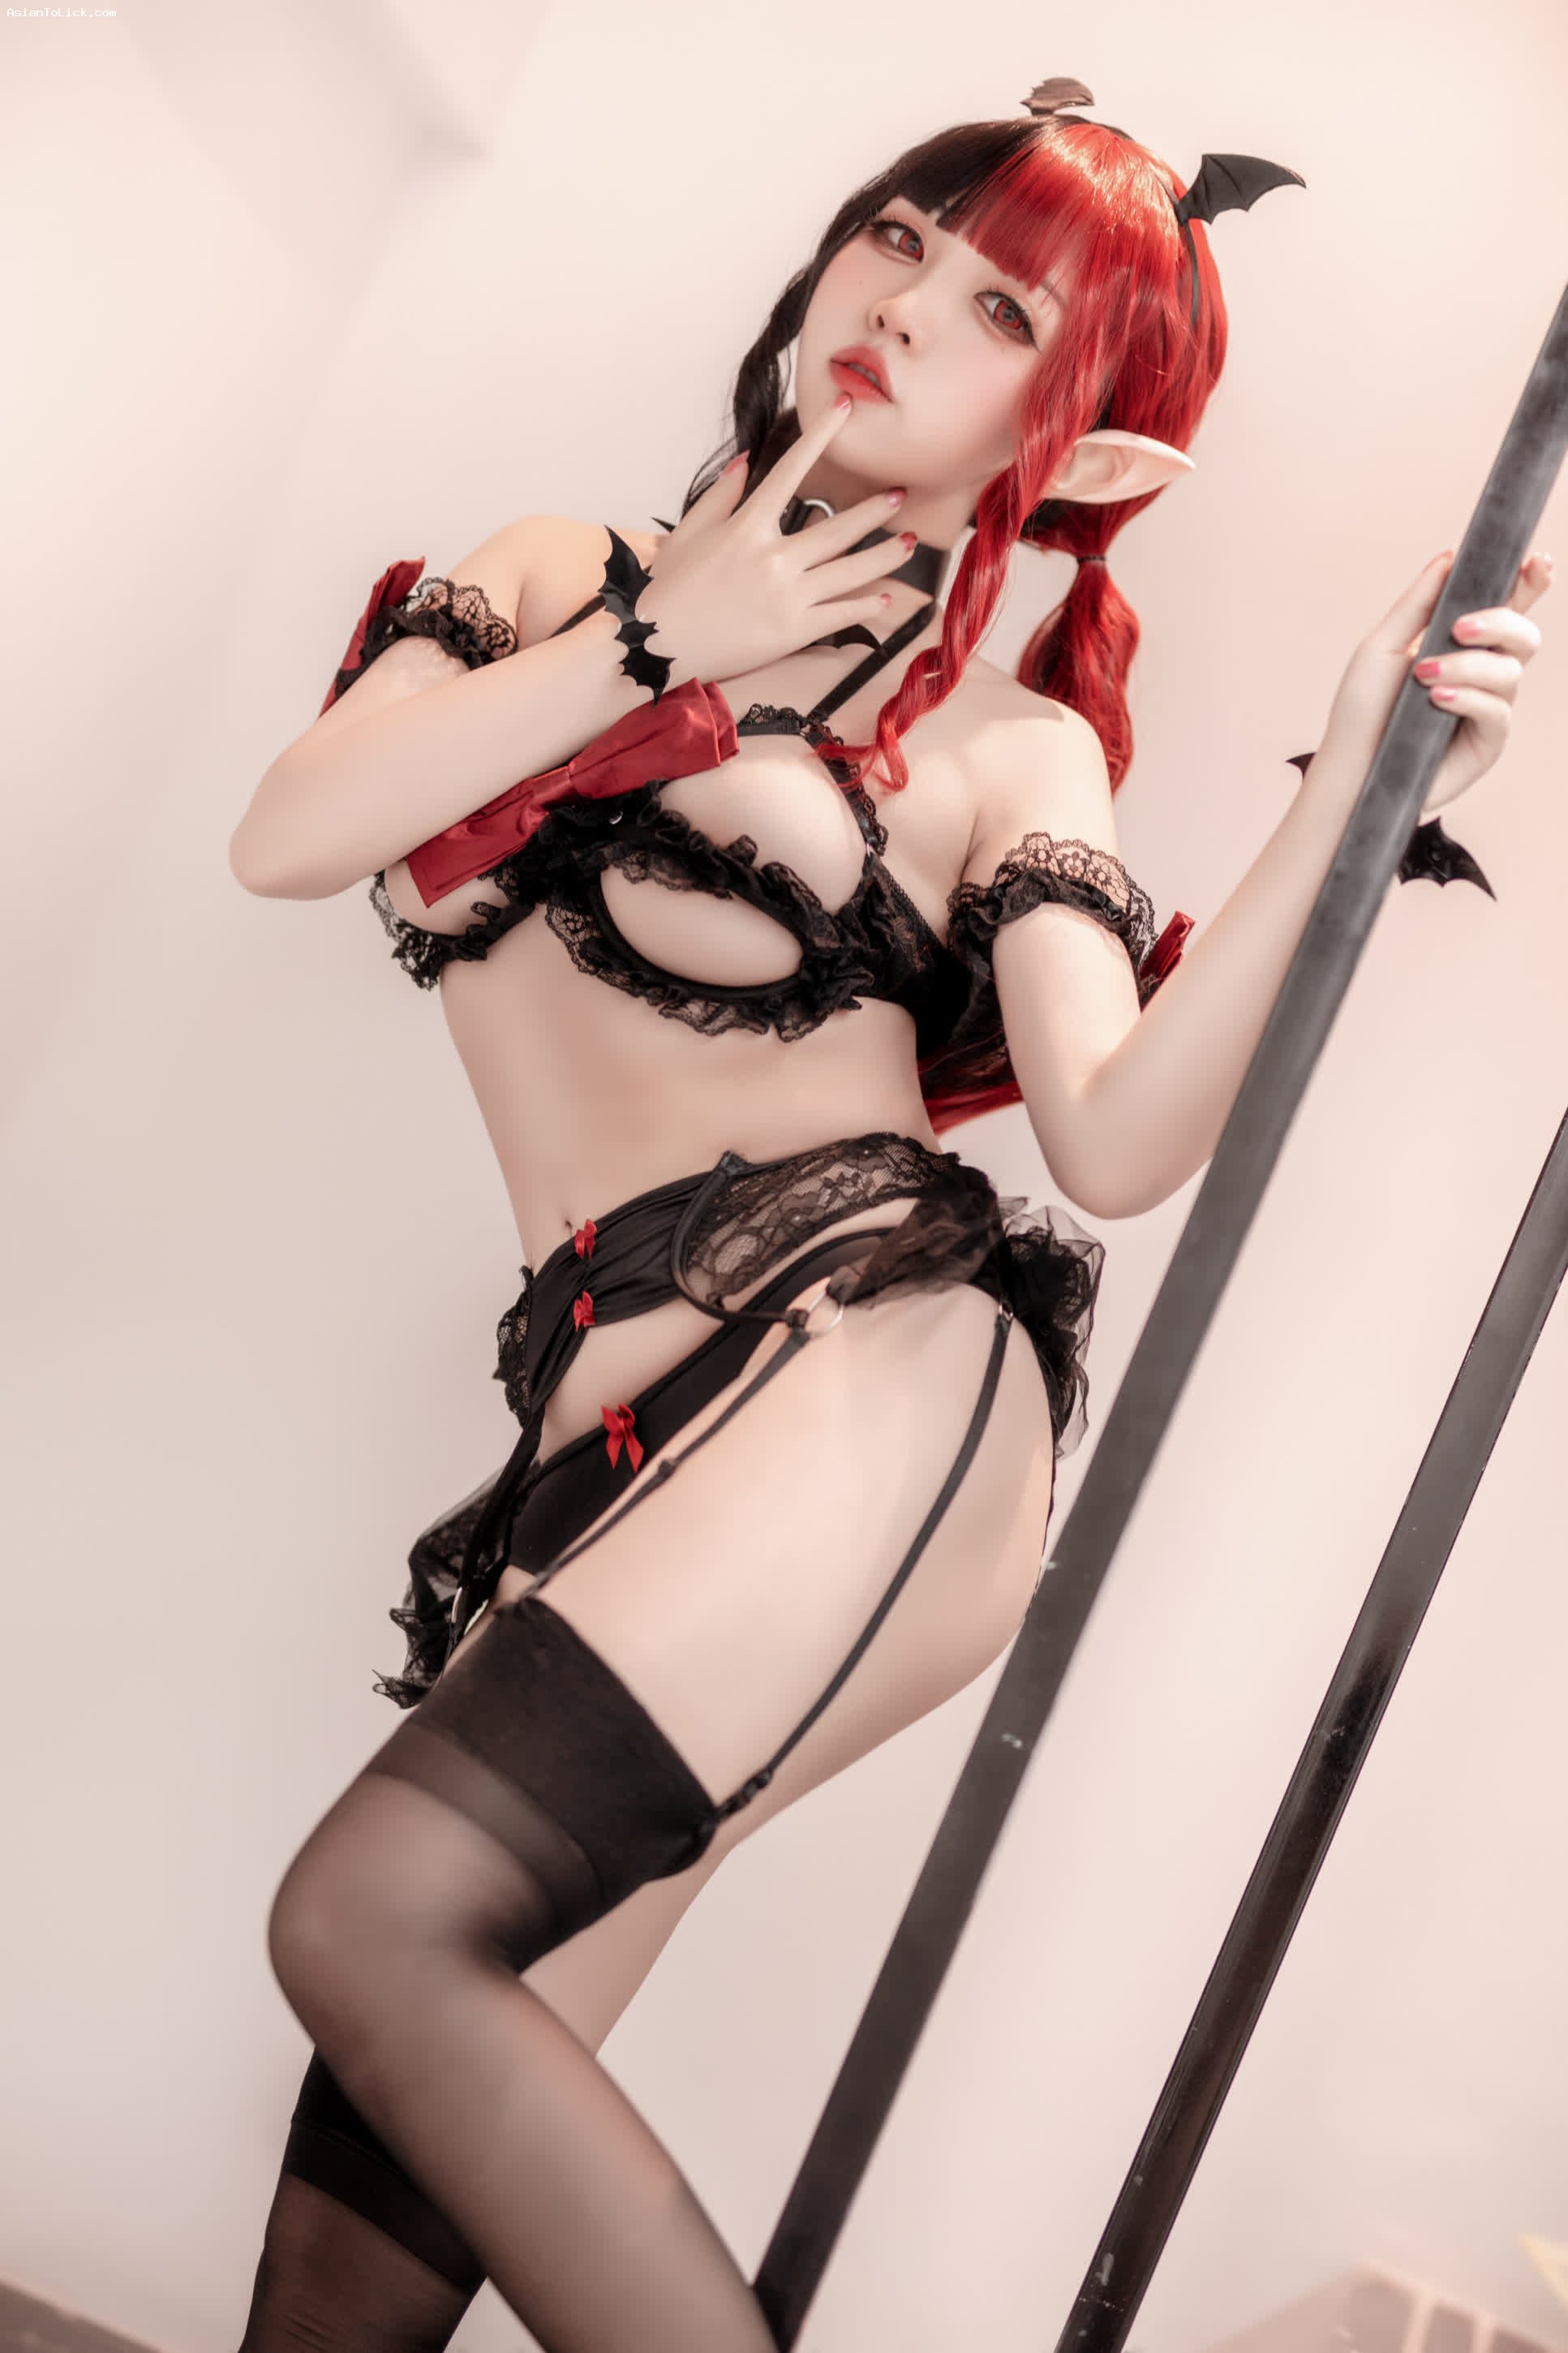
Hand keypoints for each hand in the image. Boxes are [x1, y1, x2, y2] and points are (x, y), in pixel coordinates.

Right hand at [633, 399, 915, 686]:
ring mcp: (787, 596)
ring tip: (910, 543)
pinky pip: (840, 615)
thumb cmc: (667, 591)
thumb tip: (747, 460)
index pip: (793, 470)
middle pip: (839, 529)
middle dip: (875, 511)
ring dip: (885, 555)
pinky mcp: (793, 632)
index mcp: (748, 527)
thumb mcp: (688, 533)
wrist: (656, 646)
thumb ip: (721, 495)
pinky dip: (865, 605)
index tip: (845, 408)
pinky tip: (883, 597)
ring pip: (851, 571)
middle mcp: (774, 558)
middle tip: (902, 495)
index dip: (822, 434)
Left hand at [1317, 547, 1550, 818]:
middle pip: (1524, 635)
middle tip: (1460, 628)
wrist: (1350, 768)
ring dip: (1467, 666)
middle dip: (1500, 622)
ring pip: (1510, 672)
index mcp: (1461, 643)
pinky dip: (1468, 698)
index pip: (1508, 605)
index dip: (1530, 582)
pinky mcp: (1487, 742)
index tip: (1535, 561)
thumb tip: (1449, 557)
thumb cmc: (1362, 711)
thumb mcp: (1381, 646)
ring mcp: (1488, 707)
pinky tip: (1437, 699)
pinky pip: (1498, 711)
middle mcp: (1482, 672)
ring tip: (1424, 677)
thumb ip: (1418, 604)